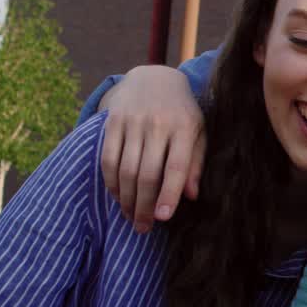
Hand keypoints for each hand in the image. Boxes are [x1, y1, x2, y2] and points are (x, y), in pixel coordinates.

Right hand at [99, 65, 205, 231]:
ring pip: (126, 169)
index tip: (162, 217)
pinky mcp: (113, 122)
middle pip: (147, 173)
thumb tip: (191, 196)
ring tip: (131, 218)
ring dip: (126, 199)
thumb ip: (196, 162)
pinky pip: (108, 159)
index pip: (176, 166)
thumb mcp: (198, 132)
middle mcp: (158, 123)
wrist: (154, 78)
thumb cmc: (182, 113)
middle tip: (142, 228)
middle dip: (144, 205)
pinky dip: (112, 182)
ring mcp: (133, 121)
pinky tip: (118, 197)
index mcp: (185, 127)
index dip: (169, 193)